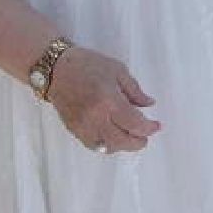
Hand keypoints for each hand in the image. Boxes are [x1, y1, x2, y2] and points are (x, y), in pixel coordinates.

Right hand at [46, 46, 161, 153]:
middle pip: (121, 141)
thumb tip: (149, 104)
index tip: (157, 126)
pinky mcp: (73, 129)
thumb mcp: (118, 70)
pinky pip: (92, 145)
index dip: (148, 128)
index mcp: (109, 101)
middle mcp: (96, 118)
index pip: (133, 124)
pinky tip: (113, 137)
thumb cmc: (88, 65)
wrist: (55, 69)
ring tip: (131, 136)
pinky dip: (106, 145)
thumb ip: (134, 90)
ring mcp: (82, 126)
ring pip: (106, 147)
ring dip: (122, 145)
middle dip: (138, 142)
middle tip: (146, 136)